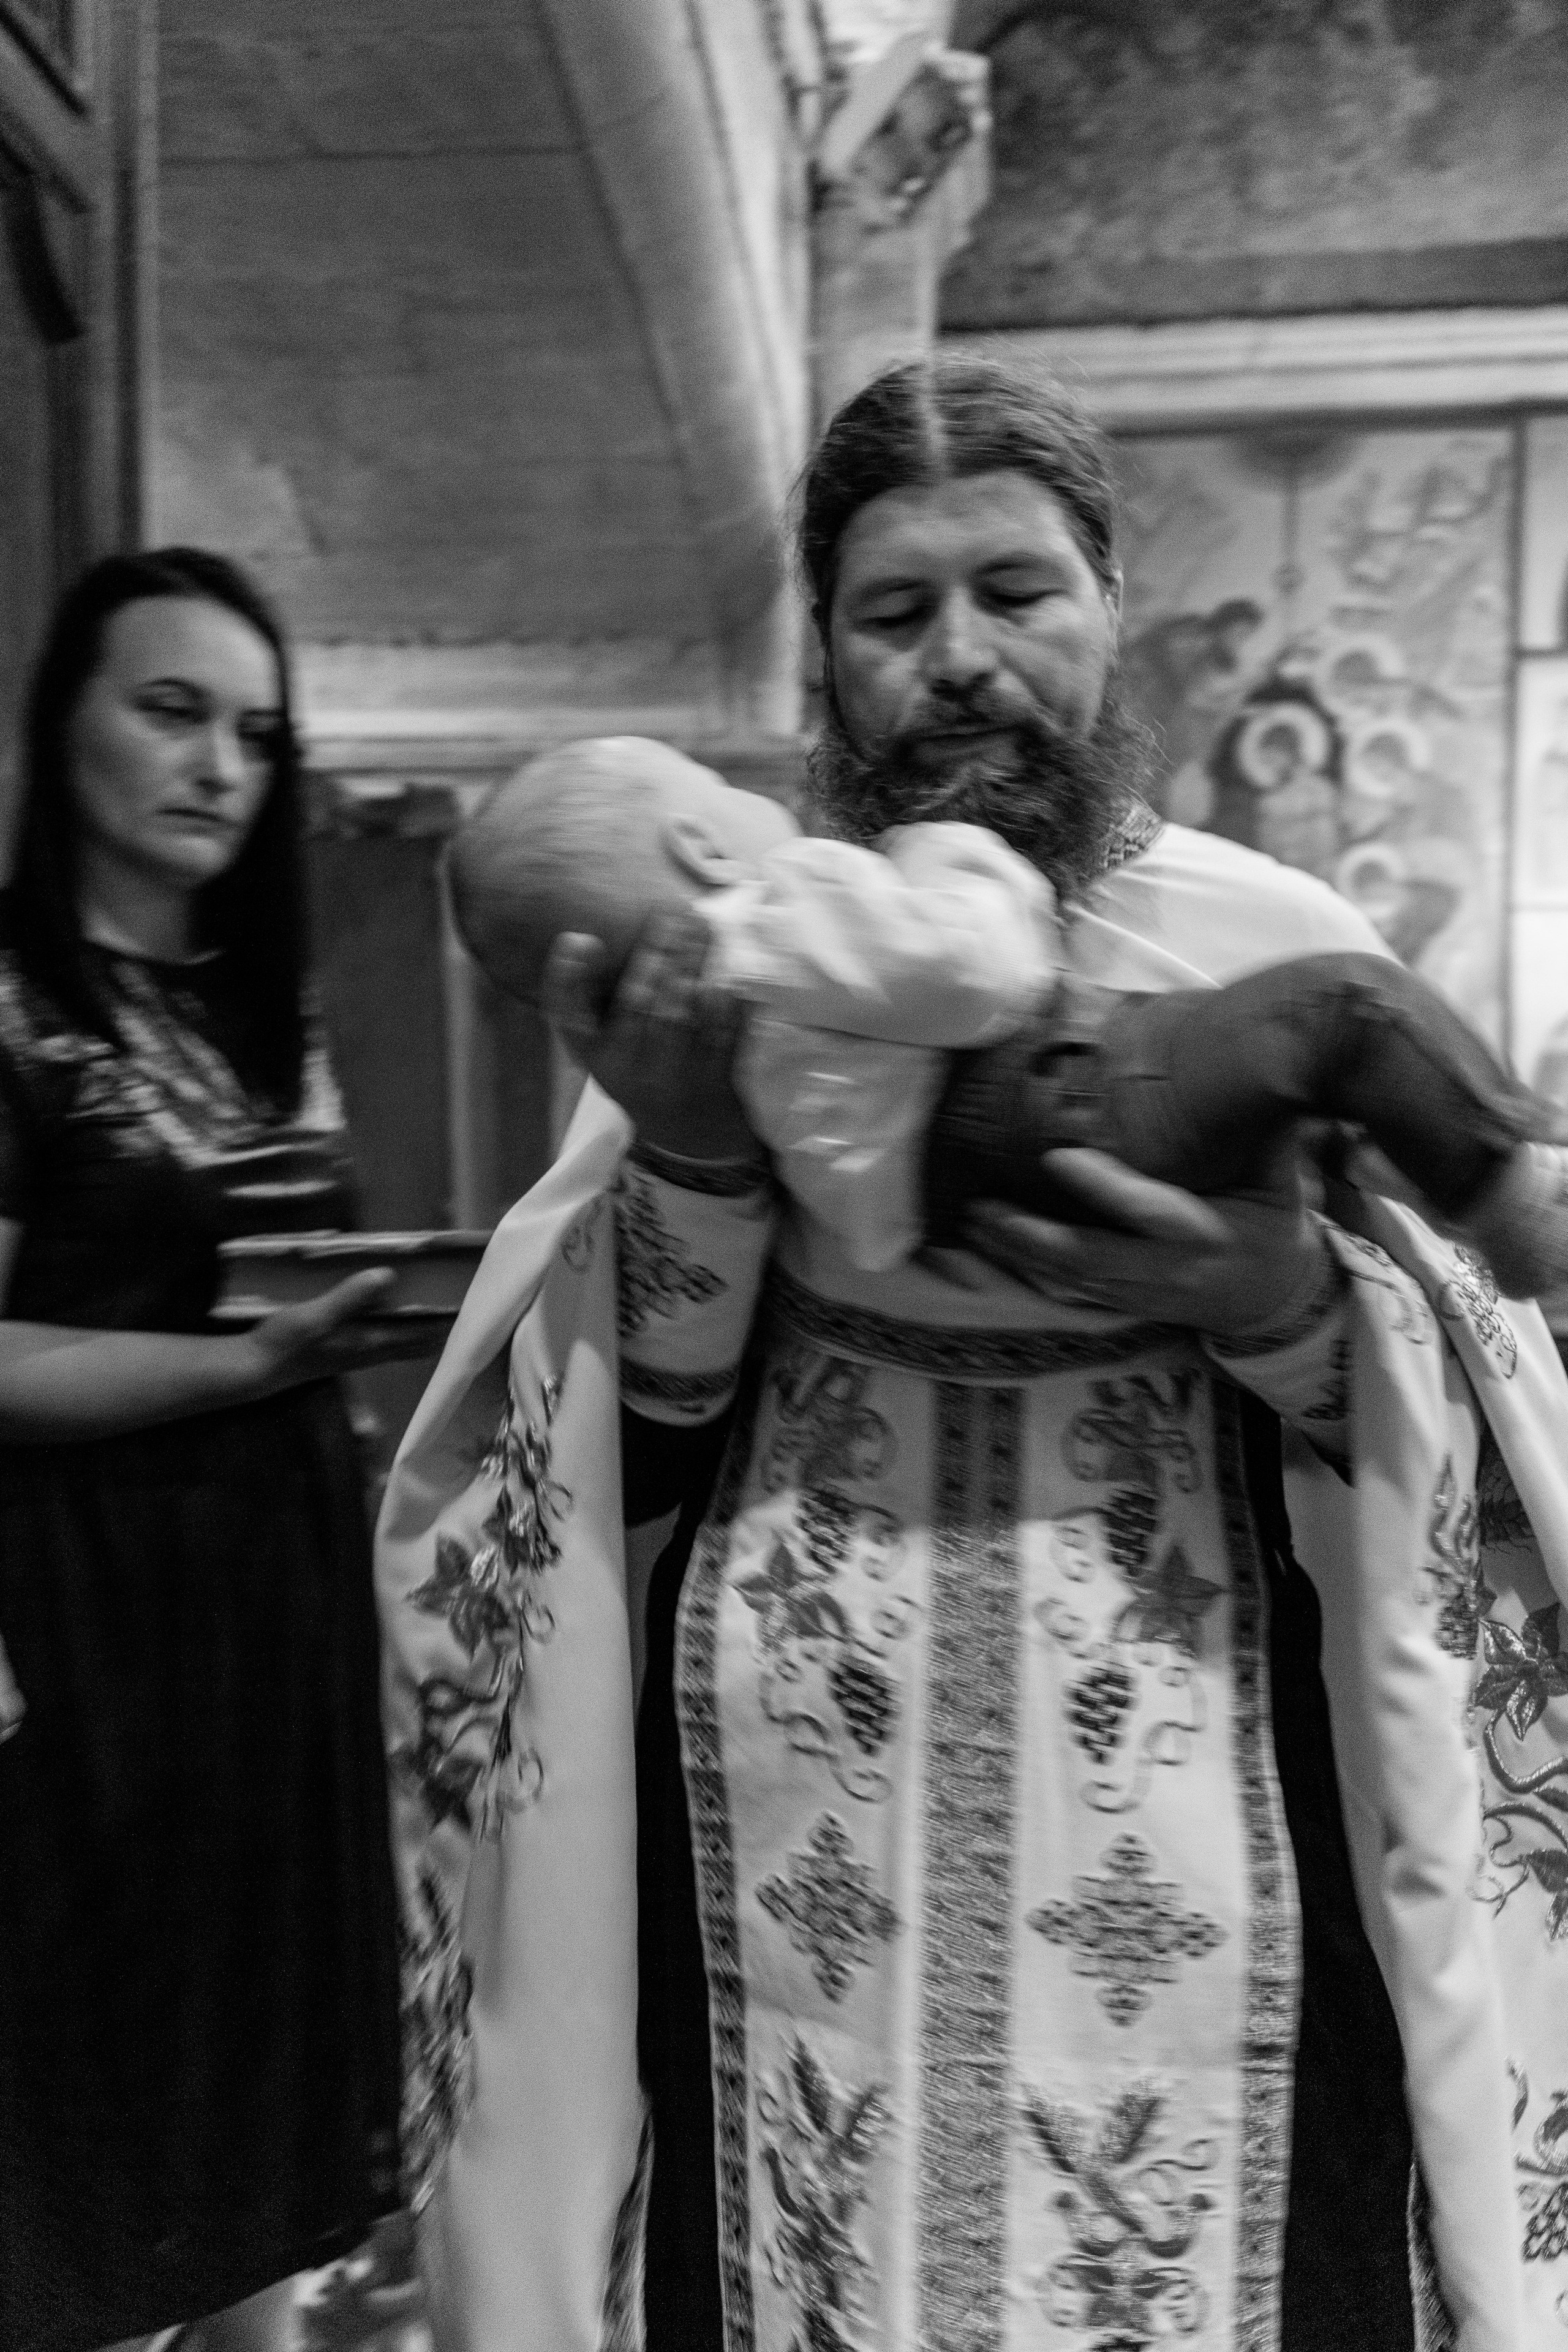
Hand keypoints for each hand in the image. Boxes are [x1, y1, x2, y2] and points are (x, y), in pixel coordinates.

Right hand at [239, 1269, 444, 1393]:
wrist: (255, 1369)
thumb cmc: (286, 1344)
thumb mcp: (315, 1316)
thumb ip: (349, 1297)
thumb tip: (387, 1275)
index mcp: (370, 1343)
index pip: (421, 1334)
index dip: (446, 1321)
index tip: (471, 1304)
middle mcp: (371, 1350)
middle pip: (420, 1340)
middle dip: (442, 1324)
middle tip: (464, 1301)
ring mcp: (359, 1351)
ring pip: (404, 1340)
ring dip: (423, 1325)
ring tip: (440, 1303)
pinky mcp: (345, 1348)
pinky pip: (385, 1336)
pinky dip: (398, 1323)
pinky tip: (394, 1308)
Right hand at [541, 909, 761, 1163]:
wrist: (692, 1140)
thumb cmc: (646, 1076)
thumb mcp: (610, 1051)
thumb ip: (598, 1003)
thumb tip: (584, 937)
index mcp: (600, 1060)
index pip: (571, 1019)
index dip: (569, 980)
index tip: (579, 938)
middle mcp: (631, 1071)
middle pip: (637, 1006)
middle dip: (656, 955)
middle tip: (673, 916)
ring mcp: (676, 1080)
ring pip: (681, 1017)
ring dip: (694, 969)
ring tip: (703, 931)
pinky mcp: (717, 1084)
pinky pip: (724, 1037)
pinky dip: (729, 1004)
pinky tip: (730, 974)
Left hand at [961, 1146, 1330, 1342]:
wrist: (1273, 1299)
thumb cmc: (1269, 1225)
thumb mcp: (1276, 1181)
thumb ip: (1258, 1133)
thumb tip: (1251, 1067)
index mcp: (1205, 1232)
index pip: (1147, 1209)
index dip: (1103, 1186)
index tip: (1057, 1156)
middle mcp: (1166, 1269)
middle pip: (1089, 1258)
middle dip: (1032, 1236)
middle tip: (983, 1205)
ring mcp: (1140, 1294)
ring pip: (1068, 1279)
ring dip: (1015, 1253)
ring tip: (971, 1220)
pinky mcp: (1122, 1305)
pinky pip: (1065, 1293)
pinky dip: (1023, 1272)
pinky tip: (984, 1249)